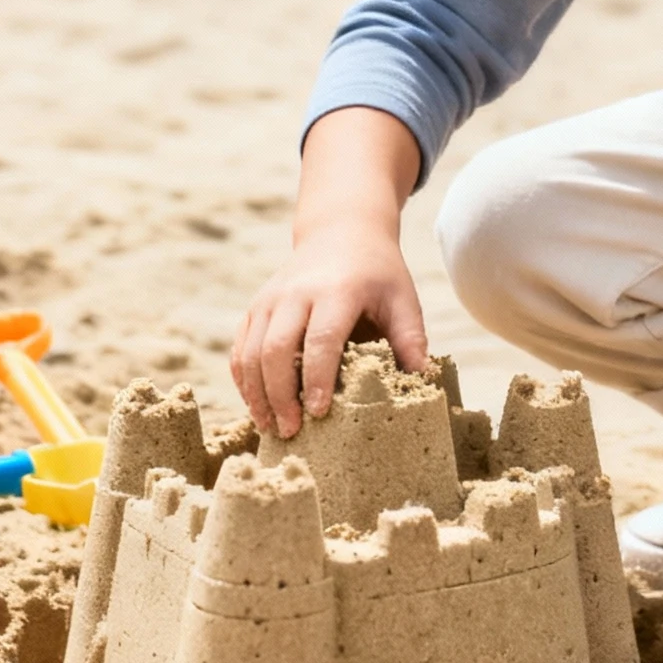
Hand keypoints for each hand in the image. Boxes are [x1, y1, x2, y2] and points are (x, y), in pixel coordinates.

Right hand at [231, 219, 427, 439]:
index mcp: (336, 291)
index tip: (319, 413)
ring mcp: (270, 299)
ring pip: (250, 352)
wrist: (341, 230)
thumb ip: (410, 338)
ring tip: (271, 427)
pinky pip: (240, 347)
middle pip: (275, 350)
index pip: (320, 340)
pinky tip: (257, 406)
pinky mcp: (256, 307)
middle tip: (291, 431)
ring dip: (256, 394)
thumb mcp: (402, 297)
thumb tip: (421, 380)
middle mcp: (295, 293)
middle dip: (280, 395)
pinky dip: (244, 380)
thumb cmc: (377, 272)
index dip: (317, 379)